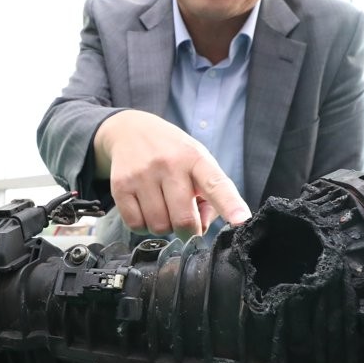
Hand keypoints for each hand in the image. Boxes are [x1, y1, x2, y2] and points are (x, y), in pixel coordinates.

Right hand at [93, 110, 250, 240]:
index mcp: (196, 158)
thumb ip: (208, 196)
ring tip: (163, 208)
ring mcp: (143, 175)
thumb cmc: (172, 153)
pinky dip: (143, 226)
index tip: (242, 220)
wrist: (130, 131)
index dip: (230, 204)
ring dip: (164, 227)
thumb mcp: (197, 163)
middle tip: (185, 221)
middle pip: (184, 220)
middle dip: (188, 231)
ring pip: (159, 227)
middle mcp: (169, 164)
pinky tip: (146, 209)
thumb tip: (199, 228)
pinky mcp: (121, 186)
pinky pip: (136, 225)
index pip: (216, 184)